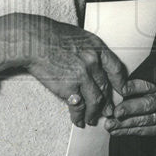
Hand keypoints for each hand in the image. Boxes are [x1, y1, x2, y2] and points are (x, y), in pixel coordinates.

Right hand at [0, 14, 126, 126]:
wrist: (33, 40)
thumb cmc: (50, 35)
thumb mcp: (77, 36)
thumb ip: (88, 50)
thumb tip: (93, 62)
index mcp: (97, 48)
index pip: (116, 68)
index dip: (120, 82)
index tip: (122, 91)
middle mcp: (93, 62)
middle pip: (105, 87)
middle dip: (107, 103)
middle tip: (108, 112)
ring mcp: (83, 76)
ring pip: (95, 101)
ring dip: (93, 113)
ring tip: (91, 119)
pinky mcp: (69, 88)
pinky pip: (78, 106)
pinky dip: (78, 116)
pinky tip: (77, 120)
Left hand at [104, 79, 155, 135]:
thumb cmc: (141, 94)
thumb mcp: (138, 87)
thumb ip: (127, 87)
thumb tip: (112, 90)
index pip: (145, 86)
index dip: (132, 88)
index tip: (120, 91)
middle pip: (147, 104)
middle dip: (129, 108)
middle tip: (116, 112)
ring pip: (144, 120)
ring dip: (124, 123)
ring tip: (110, 124)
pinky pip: (143, 131)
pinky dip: (127, 131)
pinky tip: (115, 131)